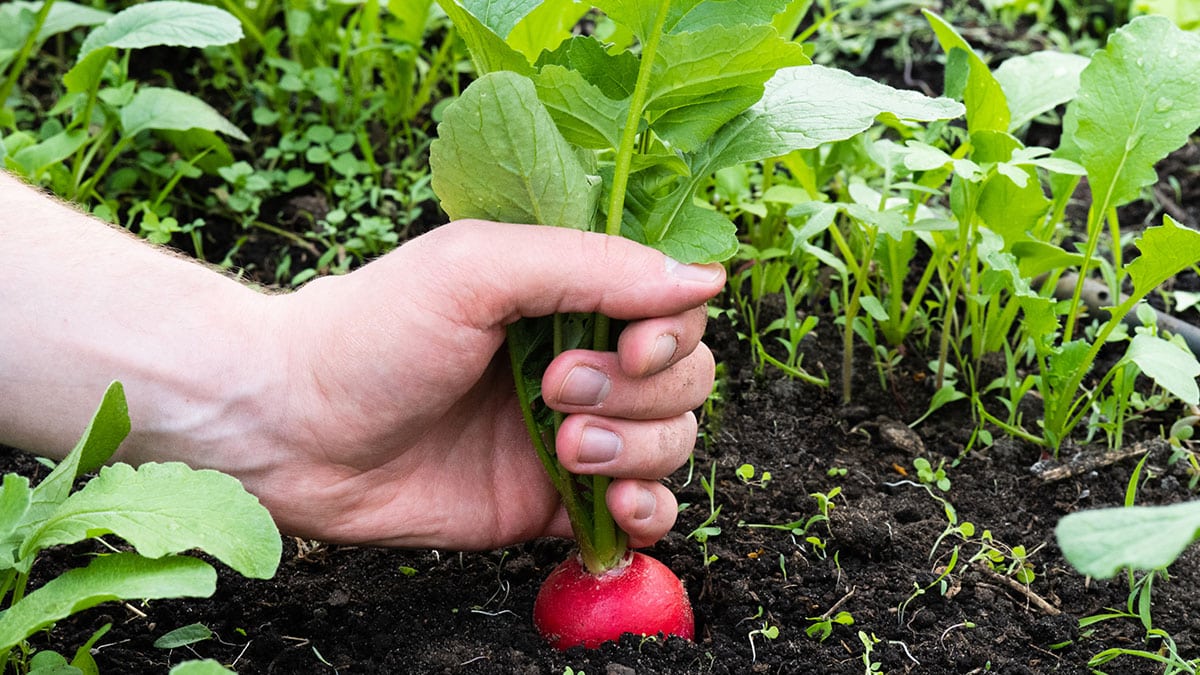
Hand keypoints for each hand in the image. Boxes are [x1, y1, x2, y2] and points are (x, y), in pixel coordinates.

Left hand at [237, 220, 724, 548]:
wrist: (291, 431)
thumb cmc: (370, 331)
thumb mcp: (477, 267)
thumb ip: (592, 266)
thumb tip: (703, 278)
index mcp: (566, 296)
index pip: (673, 309)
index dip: (671, 332)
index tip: (633, 346)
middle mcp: (579, 363)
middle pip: (685, 380)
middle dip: (640, 393)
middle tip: (557, 390)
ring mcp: (571, 436)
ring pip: (672, 445)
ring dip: (637, 450)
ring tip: (562, 447)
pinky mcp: (551, 505)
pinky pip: (641, 514)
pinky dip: (646, 514)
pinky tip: (612, 506)